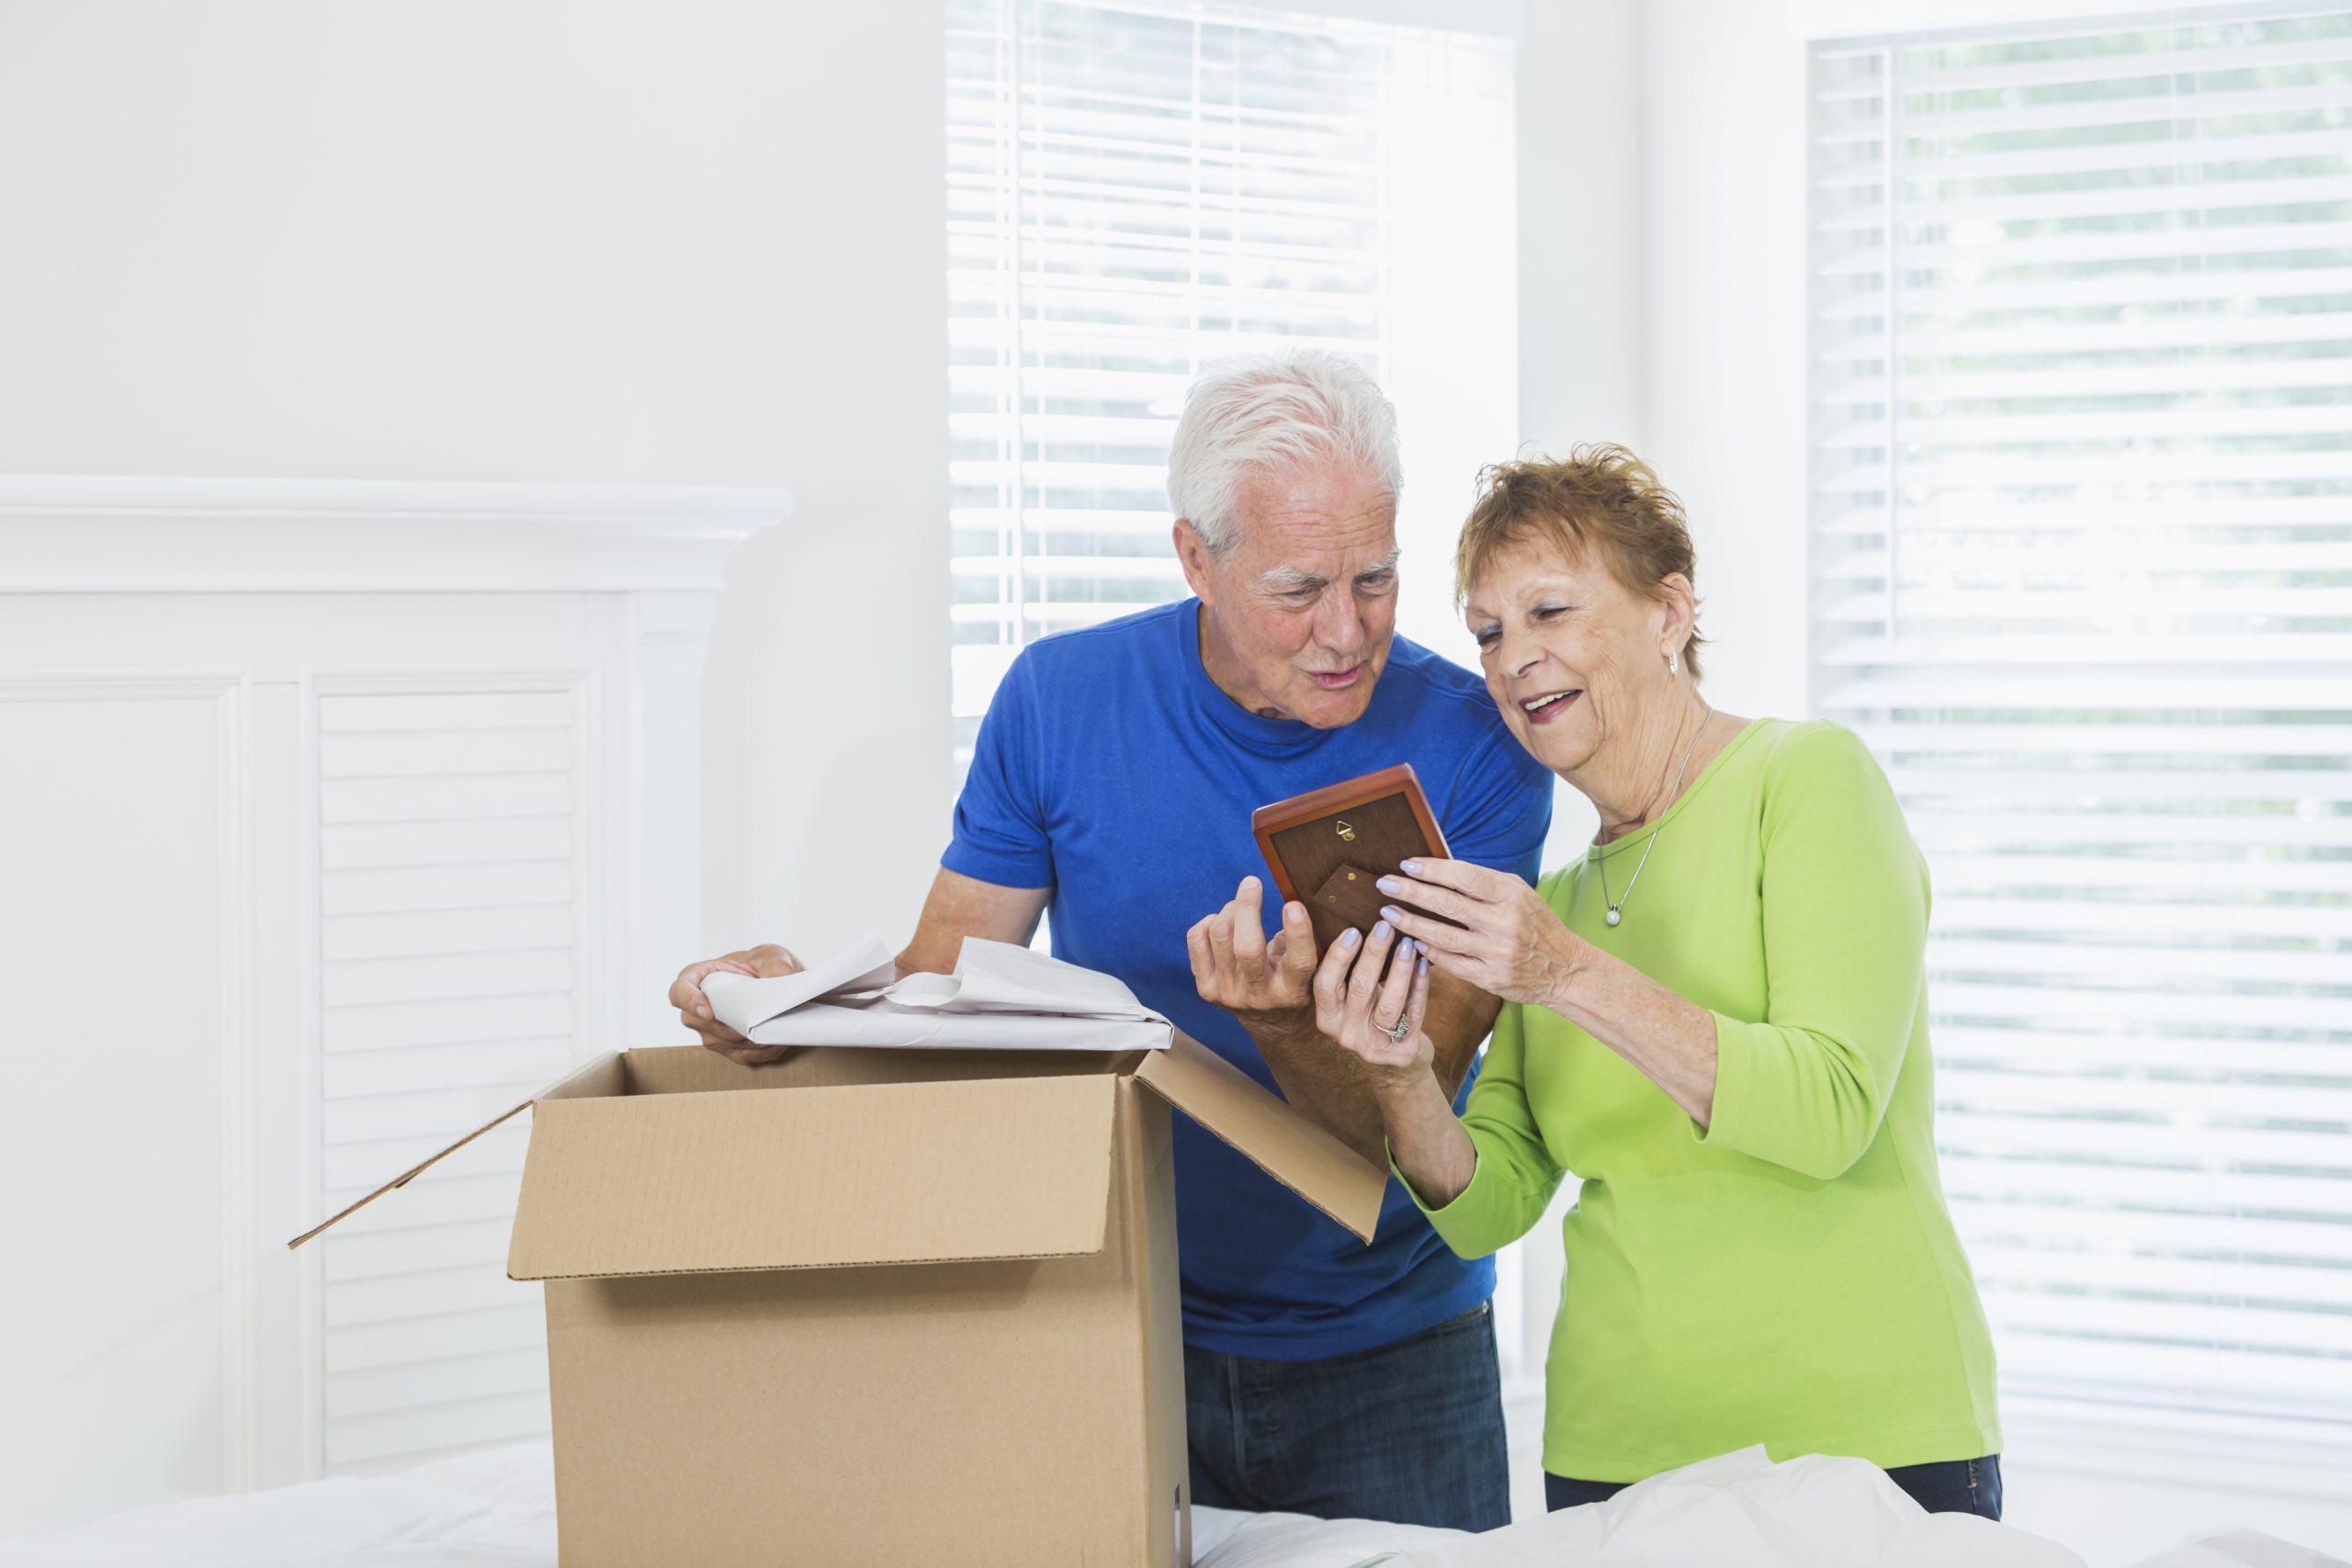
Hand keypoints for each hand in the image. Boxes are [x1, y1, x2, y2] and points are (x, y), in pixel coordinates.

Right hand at [670, 942, 802, 1065]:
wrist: (778, 983)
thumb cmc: (765, 964)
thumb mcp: (773, 956)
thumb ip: (776, 966)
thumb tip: (778, 982)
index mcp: (699, 977)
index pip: (679, 992)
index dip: (689, 1002)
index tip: (707, 1011)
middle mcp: (697, 1008)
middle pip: (698, 1023)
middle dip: (729, 1023)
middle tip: (758, 1018)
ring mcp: (710, 1031)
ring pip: (722, 1042)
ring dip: (748, 1038)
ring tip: (775, 1024)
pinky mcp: (728, 1047)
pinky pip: (741, 1055)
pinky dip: (760, 1050)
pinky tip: (776, 1038)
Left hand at [1186, 876, 1317, 1030]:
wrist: (1270, 1022)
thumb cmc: (1293, 983)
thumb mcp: (1309, 970)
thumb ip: (1303, 941)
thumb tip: (1294, 903)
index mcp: (1292, 990)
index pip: (1298, 962)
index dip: (1297, 932)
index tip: (1293, 905)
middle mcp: (1260, 996)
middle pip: (1247, 946)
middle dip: (1248, 907)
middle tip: (1253, 883)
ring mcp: (1229, 993)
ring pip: (1220, 935)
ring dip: (1231, 910)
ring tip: (1241, 905)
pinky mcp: (1206, 989)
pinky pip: (1197, 940)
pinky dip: (1208, 922)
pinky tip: (1222, 923)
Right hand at [1311, 919, 1433, 1089]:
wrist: (1395, 1071)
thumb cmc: (1370, 1021)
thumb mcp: (1350, 1005)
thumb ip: (1347, 975)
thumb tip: (1353, 923)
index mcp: (1328, 1019)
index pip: (1326, 984)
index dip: (1338, 956)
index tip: (1352, 930)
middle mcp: (1347, 1035)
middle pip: (1359, 988)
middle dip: (1373, 953)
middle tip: (1385, 926)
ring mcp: (1376, 1046)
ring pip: (1389, 1002)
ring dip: (1399, 969)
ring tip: (1408, 943)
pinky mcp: (1404, 1051)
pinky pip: (1414, 1013)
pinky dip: (1420, 985)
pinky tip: (1425, 963)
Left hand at [1373, 859, 1586, 1009]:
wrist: (1564, 968)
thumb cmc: (1534, 923)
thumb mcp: (1518, 893)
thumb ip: (1483, 882)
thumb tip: (1437, 869)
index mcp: (1510, 895)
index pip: (1463, 877)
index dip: (1432, 870)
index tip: (1405, 865)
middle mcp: (1503, 922)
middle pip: (1447, 904)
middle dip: (1411, 893)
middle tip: (1385, 885)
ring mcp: (1495, 952)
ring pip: (1442, 936)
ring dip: (1411, 924)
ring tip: (1388, 913)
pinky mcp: (1489, 978)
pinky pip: (1450, 963)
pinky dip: (1428, 952)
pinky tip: (1412, 942)